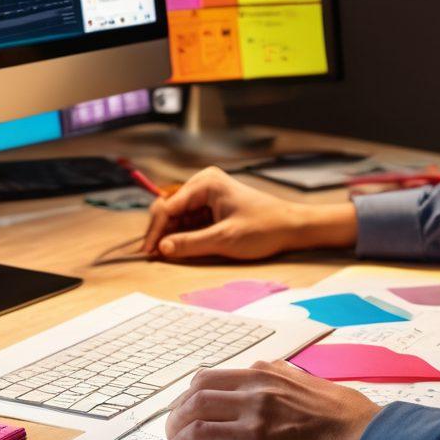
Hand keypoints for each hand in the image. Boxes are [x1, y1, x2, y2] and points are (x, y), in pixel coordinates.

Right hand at [141, 166, 357, 260]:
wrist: (292, 227)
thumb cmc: (264, 228)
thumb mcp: (225, 239)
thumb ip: (191, 244)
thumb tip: (162, 249)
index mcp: (206, 183)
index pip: (168, 205)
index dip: (155, 230)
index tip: (148, 252)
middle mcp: (203, 183)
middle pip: (170, 208)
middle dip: (161, 231)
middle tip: (153, 255)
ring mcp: (208, 193)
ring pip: (178, 215)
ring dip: (171, 234)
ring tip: (164, 254)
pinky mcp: (212, 205)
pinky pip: (190, 219)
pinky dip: (183, 233)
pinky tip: (179, 248)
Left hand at [158, 361, 379, 439]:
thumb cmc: (355, 424)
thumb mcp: (319, 389)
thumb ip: (295, 387)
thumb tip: (289, 392)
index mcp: (275, 372)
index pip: (223, 375)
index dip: (200, 393)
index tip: (192, 408)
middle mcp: (260, 382)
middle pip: (201, 384)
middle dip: (181, 406)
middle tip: (174, 426)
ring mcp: (255, 407)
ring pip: (195, 406)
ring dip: (175, 425)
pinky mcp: (253, 436)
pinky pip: (201, 434)